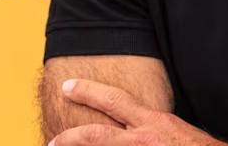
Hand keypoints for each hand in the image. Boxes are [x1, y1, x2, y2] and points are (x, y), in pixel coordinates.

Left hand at [49, 79, 227, 145]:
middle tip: (53, 140)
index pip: (115, 101)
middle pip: (98, 136)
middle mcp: (143, 139)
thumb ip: (153, 126)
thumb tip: (135, 123)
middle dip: (71, 136)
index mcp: (154, 122)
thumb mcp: (175, 129)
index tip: (69, 87)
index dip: (89, 92)